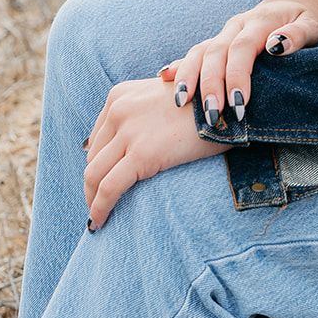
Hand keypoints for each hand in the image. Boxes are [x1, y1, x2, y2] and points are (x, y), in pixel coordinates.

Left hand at [83, 75, 225, 228]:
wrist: (226, 108)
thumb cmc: (201, 107)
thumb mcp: (161, 98)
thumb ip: (139, 112)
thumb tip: (126, 143)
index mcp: (120, 94)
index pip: (96, 137)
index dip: (97, 163)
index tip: (101, 181)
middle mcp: (119, 109)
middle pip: (92, 157)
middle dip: (93, 183)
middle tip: (99, 203)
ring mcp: (129, 131)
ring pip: (94, 175)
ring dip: (92, 200)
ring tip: (98, 217)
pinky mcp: (141, 155)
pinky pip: (108, 189)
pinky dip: (99, 209)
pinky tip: (99, 222)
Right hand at [157, 0, 317, 130]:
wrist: (294, 3)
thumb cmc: (306, 21)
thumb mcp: (313, 25)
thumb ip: (298, 34)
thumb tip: (276, 45)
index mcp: (261, 21)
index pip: (243, 47)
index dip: (237, 75)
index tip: (238, 104)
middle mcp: (238, 25)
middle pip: (216, 51)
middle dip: (210, 84)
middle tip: (212, 115)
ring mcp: (225, 33)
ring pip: (200, 51)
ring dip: (189, 77)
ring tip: (181, 104)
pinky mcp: (218, 42)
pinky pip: (196, 52)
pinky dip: (181, 66)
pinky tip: (165, 80)